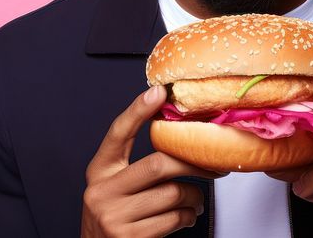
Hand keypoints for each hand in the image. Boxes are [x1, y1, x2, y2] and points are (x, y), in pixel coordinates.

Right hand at [82, 85, 224, 236]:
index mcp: (99, 172)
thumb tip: (175, 138)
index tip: (158, 92)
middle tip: (213, 166)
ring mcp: (115, 216)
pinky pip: (175, 218)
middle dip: (193, 164)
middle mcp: (102, 192)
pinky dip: (188, 216)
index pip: (118, 134)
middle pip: (158, 164)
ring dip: (194, 197)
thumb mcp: (115, 189)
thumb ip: (135, 168)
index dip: (137, 111)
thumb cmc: (115, 219)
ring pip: (173, 193)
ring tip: (196, 199)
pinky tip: (186, 216)